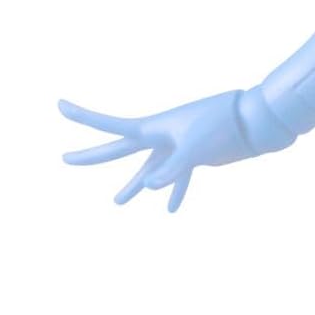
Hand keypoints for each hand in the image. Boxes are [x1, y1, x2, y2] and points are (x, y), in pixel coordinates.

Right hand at [59, 90, 252, 212]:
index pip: (111, 126)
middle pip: (120, 149)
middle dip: (94, 156)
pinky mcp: (196, 155)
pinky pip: (179, 176)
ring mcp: (178, 146)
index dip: (83, 117)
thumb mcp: (195, 148)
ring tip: (117, 203)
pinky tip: (170, 209)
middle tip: (65, 159)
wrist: (255, 121)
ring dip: (134, 184)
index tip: (59, 105)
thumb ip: (171, 169)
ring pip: (149, 169)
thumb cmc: (224, 125)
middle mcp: (161, 136)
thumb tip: (148, 188)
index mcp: (154, 127)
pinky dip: (175, 191)